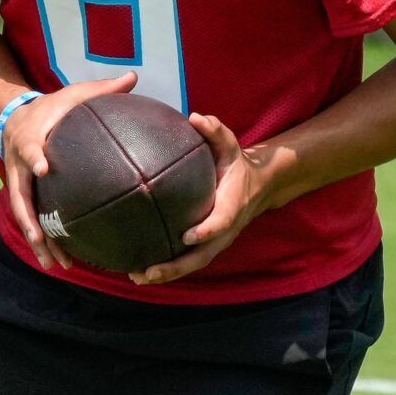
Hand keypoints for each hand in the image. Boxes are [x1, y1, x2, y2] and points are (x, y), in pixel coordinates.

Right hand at [1, 72, 137, 269]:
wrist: (16, 119)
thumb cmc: (52, 108)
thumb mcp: (72, 95)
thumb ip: (102, 90)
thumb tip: (134, 76)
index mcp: (31, 138)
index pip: (30, 147)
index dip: (34, 157)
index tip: (44, 167)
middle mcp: (20, 165)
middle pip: (21, 196)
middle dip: (31, 220)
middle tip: (43, 239)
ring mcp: (20, 183)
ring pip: (25, 217)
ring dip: (38, 242)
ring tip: (55, 265)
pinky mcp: (26, 196)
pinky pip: (35, 221)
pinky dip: (46, 242)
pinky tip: (62, 261)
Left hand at [130, 113, 272, 285]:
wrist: (257, 186)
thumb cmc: (235, 163)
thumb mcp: (230, 144)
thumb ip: (215, 131)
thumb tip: (196, 117)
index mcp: (232, 204)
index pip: (221, 221)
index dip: (206, 231)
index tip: (186, 235)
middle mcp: (225, 230)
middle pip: (202, 255)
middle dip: (177, 266)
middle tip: (150, 271)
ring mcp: (216, 242)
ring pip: (193, 264)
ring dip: (167, 274)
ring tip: (138, 277)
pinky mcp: (206, 246)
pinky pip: (187, 261)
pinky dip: (166, 270)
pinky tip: (138, 271)